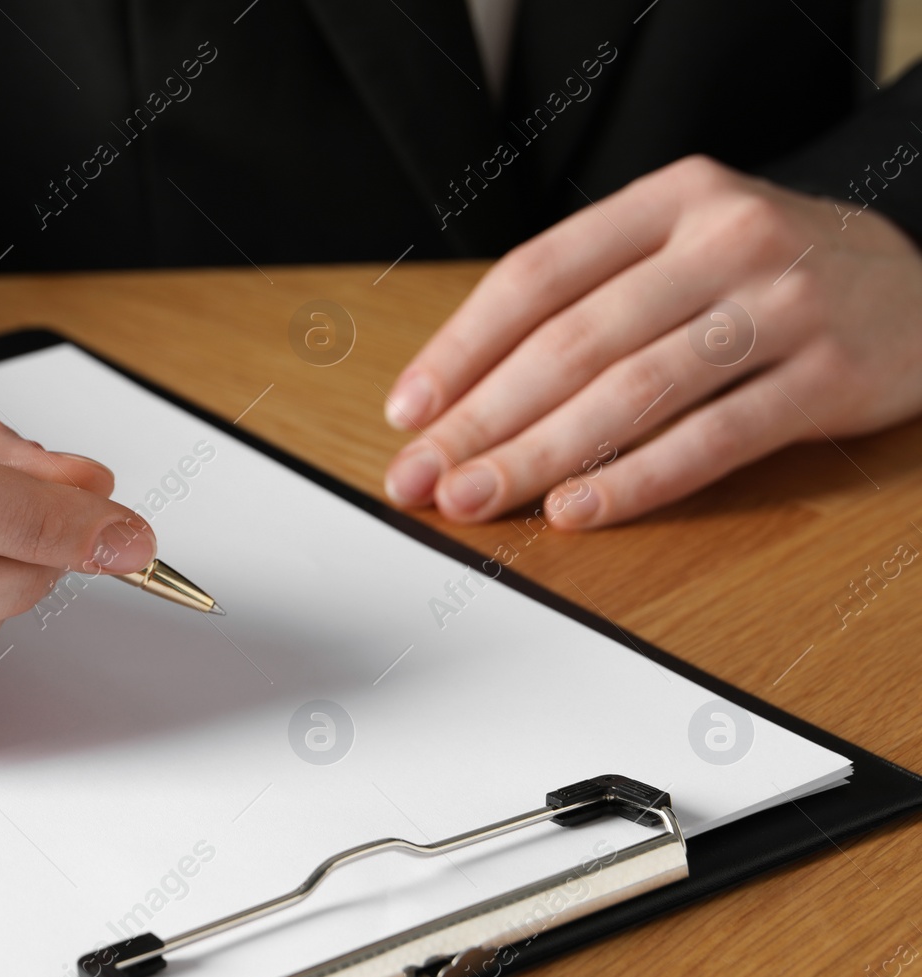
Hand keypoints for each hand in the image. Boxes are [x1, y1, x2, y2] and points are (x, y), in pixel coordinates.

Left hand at [382, 155, 921, 526]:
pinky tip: (576, 511)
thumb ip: (590, 297)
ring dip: (539, 457)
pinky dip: (637, 480)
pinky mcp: (831, 377)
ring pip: (634, 392)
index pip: (537, 276)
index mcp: (669, 201)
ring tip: (474, 500)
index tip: (410, 410)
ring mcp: (783, 306)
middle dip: (483, 419)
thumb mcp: (684, 248)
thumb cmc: (769, 276)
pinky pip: (713, 440)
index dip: (462, 348)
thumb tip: (468, 390)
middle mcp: (724, 240)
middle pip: (573, 341)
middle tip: (423, 476)